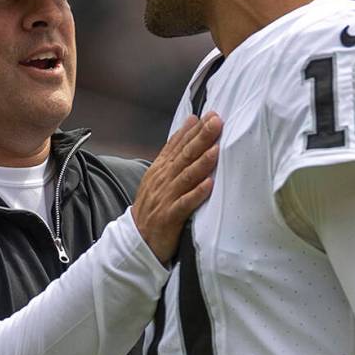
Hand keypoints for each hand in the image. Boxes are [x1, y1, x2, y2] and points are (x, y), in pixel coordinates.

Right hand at [131, 112, 221, 263]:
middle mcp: (163, 180)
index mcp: (161, 168)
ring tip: (215, 149)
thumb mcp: (160, 175)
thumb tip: (191, 124)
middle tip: (216, 122)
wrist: (138, 238)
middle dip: (200, 138)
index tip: (209, 115)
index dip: (193, 130)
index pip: (178, 145)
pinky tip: (209, 186)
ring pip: (185, 177)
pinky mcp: (169, 217)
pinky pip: (185, 204)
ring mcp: (166, 198)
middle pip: (184, 156)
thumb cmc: (154, 205)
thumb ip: (175, 151)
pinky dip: (196, 194)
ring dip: (201, 163)